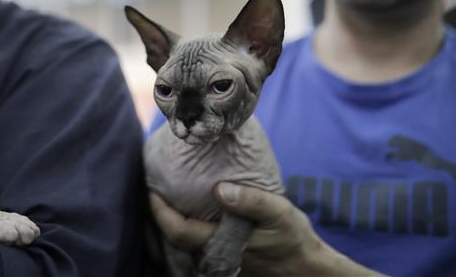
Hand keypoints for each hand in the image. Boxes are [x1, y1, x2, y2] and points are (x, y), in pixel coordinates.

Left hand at [150, 184, 380, 275]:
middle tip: (149, 188)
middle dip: (156, 216)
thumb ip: (251, 201)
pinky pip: (193, 246)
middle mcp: (213, 255)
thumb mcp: (279, 213)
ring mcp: (217, 260)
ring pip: (180, 246)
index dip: (159, 211)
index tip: (151, 189)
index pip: (178, 231)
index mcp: (221, 243)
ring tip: (160, 198)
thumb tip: (220, 188)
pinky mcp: (223, 259)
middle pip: (171, 240)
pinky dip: (181, 231)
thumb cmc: (293, 238)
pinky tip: (182, 212)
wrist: (306, 268)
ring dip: (166, 224)